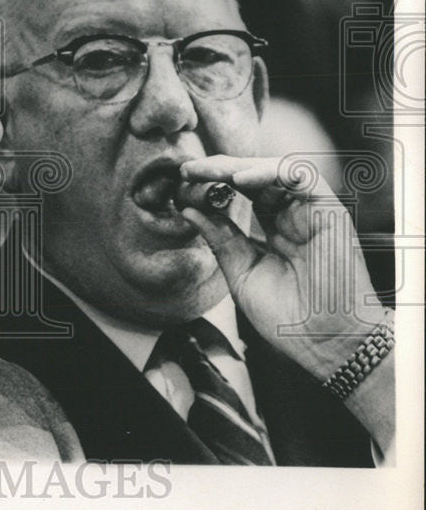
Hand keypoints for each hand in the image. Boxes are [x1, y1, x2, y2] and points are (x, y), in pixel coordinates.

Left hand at [178, 155, 388, 380]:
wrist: (325, 343)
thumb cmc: (287, 316)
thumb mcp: (241, 272)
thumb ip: (220, 239)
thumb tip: (188, 210)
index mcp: (273, 228)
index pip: (240, 193)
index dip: (211, 185)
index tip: (180, 185)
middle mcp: (292, 215)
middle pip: (254, 177)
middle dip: (218, 169)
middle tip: (186, 170)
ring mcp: (310, 212)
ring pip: (275, 171)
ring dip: (239, 166)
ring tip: (207, 172)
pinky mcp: (329, 212)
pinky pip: (303, 178)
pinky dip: (271, 173)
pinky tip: (241, 180)